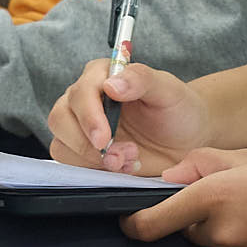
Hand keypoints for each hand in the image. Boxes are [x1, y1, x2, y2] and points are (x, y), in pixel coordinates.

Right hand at [47, 60, 212, 175]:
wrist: (186, 138)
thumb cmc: (177, 108)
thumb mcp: (168, 90)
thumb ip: (141, 79)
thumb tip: (111, 84)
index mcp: (102, 74)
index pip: (80, 92)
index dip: (88, 116)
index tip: (104, 138)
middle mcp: (86, 99)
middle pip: (60, 118)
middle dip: (86, 143)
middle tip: (119, 154)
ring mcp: (82, 127)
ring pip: (62, 144)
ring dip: (93, 160)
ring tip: (128, 159)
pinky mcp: (84, 153)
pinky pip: (73, 165)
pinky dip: (96, 172)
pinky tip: (123, 166)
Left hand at [123, 146, 246, 246]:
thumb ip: (201, 166)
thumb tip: (168, 180)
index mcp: (216, 195)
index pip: (155, 223)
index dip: (137, 224)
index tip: (132, 222)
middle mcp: (226, 233)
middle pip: (190, 233)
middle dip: (200, 220)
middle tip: (234, 200)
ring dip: (226, 235)